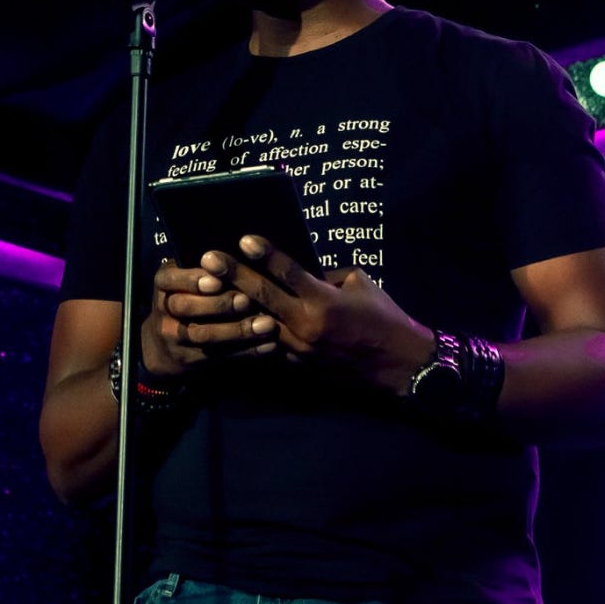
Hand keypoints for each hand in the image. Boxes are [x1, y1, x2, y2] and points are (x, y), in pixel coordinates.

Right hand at [141, 257, 280, 376]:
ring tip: (267, 324)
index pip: (169, 280)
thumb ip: (208, 268)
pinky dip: (246, 351)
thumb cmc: (189, 296)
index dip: (192, 280)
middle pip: (185, 308)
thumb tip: (247, 249)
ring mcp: (174, 338)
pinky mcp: (189, 359)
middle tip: (247, 300)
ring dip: (238, 330)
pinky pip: (219, 356)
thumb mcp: (187, 278)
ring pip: (204, 335)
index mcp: (164, 284)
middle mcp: (164, 310)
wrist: (163, 345)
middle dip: (218, 304)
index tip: (217, 280)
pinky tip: (269, 344)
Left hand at [199, 235, 433, 395]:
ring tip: (211, 290)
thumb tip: (305, 271)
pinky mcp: (298, 364)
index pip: (288, 272)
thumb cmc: (384, 317)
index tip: (243, 239)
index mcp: (325, 301)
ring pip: (259, 323)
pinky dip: (254, 331)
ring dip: (236, 306)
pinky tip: (235, 320)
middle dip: (234, 275)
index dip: (265, 254)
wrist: (397, 363)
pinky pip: (271, 344)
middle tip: (208, 259)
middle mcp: (306, 324)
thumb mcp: (361, 285)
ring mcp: (299, 347)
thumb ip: (328, 277)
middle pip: (263, 296)